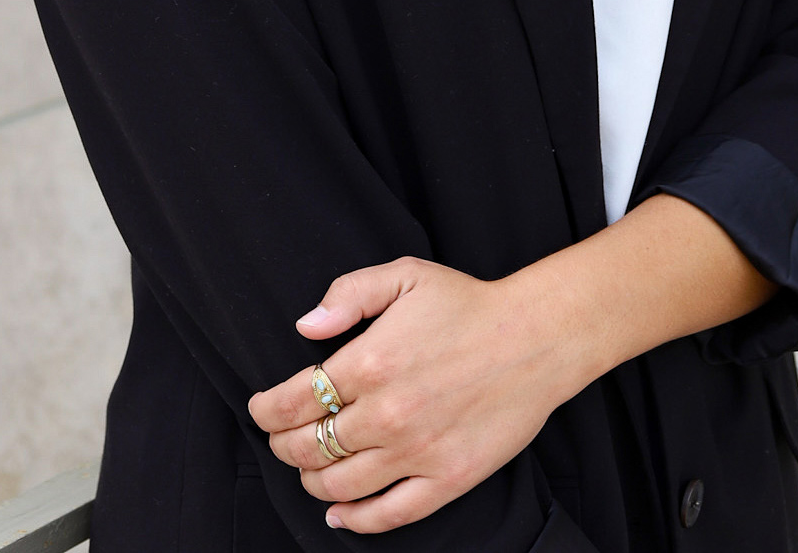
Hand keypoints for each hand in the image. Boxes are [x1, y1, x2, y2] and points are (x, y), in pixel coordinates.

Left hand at [247, 255, 594, 534]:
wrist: (537, 338)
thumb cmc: (468, 304)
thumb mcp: (404, 275)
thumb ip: (348, 294)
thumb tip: (304, 327)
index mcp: (370, 362)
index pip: (293, 401)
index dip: (265, 410)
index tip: (260, 408)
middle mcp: (387, 414)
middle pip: (309, 447)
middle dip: (282, 445)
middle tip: (280, 437)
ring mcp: (417, 452)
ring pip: (340, 486)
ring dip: (311, 480)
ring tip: (308, 467)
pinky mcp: (447, 480)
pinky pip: (389, 515)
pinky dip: (355, 521)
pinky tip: (340, 514)